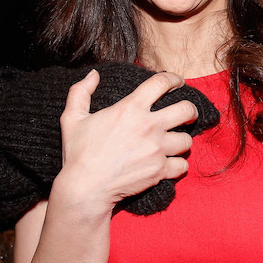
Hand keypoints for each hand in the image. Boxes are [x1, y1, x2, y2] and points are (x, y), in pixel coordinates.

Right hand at [57, 69, 198, 208]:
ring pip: (187, 140)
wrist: (85, 187)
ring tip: (176, 142)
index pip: (161, 83)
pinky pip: (183, 165)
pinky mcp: (159, 171)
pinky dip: (178, 165)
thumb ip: (80, 92)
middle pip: (186, 110)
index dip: (173, 79)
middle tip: (187, 113)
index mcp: (130, 108)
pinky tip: (171, 164)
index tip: (177, 82)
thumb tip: (93, 74)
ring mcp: (157, 149)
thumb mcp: (72, 118)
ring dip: (182, 140)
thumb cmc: (78, 153)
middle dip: (190, 110)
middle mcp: (149, 126)